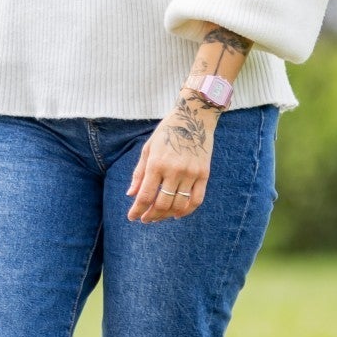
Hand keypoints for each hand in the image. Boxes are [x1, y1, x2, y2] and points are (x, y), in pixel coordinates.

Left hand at [127, 95, 216, 222]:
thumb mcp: (148, 149)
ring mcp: (191, 173)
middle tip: (146, 219)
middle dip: (151, 215)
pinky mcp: (204, 174)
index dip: (137, 210)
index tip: (132, 217)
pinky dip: (187, 210)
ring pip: (179, 205)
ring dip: (167, 215)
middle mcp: (174, 171)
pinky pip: (197, 199)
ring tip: (159, 217)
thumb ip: (139, 173)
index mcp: (156, 164)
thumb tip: (131, 195)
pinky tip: (178, 214)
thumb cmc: (166, 133)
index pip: (145, 196)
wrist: (194, 118)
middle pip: (162, 204)